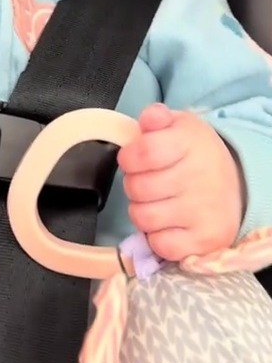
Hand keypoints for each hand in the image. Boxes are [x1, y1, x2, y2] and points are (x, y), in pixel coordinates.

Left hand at [118, 103, 243, 260]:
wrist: (234, 183)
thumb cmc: (195, 153)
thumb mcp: (177, 125)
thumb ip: (156, 117)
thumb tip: (149, 118)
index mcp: (190, 143)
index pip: (142, 152)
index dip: (129, 157)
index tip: (133, 158)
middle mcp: (200, 178)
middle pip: (137, 188)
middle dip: (134, 184)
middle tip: (148, 181)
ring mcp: (204, 212)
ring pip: (143, 217)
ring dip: (142, 210)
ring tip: (156, 201)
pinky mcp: (206, 241)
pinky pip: (160, 245)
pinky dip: (157, 236)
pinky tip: (168, 222)